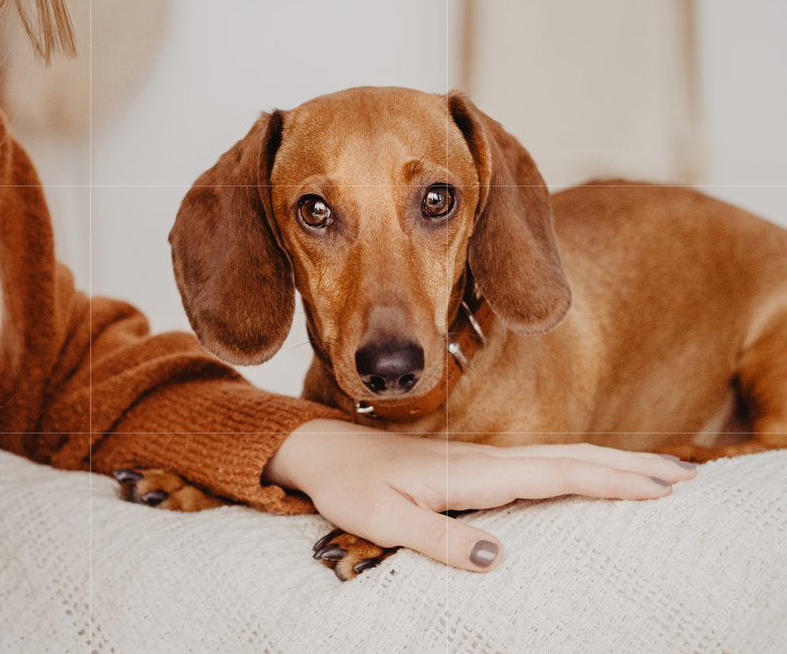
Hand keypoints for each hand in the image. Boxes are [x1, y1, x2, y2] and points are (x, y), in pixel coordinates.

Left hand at [263, 419, 696, 571]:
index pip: (554, 473)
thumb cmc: (350, 486)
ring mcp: (480, 462)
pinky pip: (538, 466)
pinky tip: (589, 477)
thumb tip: (498, 557)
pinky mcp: (472, 469)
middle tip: (686, 475)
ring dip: (610, 464)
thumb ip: (438, 538)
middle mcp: (484, 461)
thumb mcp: (383, 520)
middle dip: (628, 466)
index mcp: (470, 472)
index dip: (609, 479)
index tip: (659, 485)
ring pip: (558, 458)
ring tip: (658, 473)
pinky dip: (576, 468)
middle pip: (570, 458)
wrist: (323, 452)